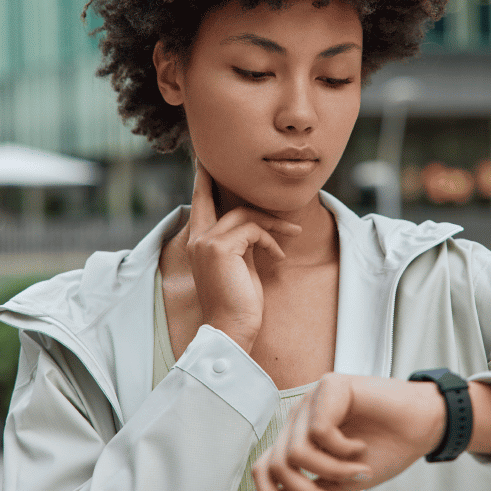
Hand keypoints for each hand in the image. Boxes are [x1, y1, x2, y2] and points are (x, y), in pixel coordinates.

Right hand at [186, 161, 300, 351]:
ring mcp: (206, 242)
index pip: (199, 205)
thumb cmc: (239, 304)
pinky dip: (271, 240)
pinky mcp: (220, 247)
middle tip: (217, 161)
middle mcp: (196, 239)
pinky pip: (254, 230)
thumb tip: (256, 228)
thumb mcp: (240, 267)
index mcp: (197, 244)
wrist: (231, 330)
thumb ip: (241, 244)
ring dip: (272, 222)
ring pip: (243, 213)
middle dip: (216, 177)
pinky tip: (279, 257)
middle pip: (213, 198)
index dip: (203, 183)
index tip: (204, 163)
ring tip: (293, 231)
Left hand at [252, 373, 445, 490]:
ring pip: (296, 451)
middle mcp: (301, 416)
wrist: (425, 424)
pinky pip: (319, 431)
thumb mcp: (343, 480)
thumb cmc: (388, 447)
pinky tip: (361, 446)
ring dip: (331, 472)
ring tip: (358, 472)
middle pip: (276, 463)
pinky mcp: (330, 385)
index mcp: (299, 435)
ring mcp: (313, 399)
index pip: (265, 467)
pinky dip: (343, 450)